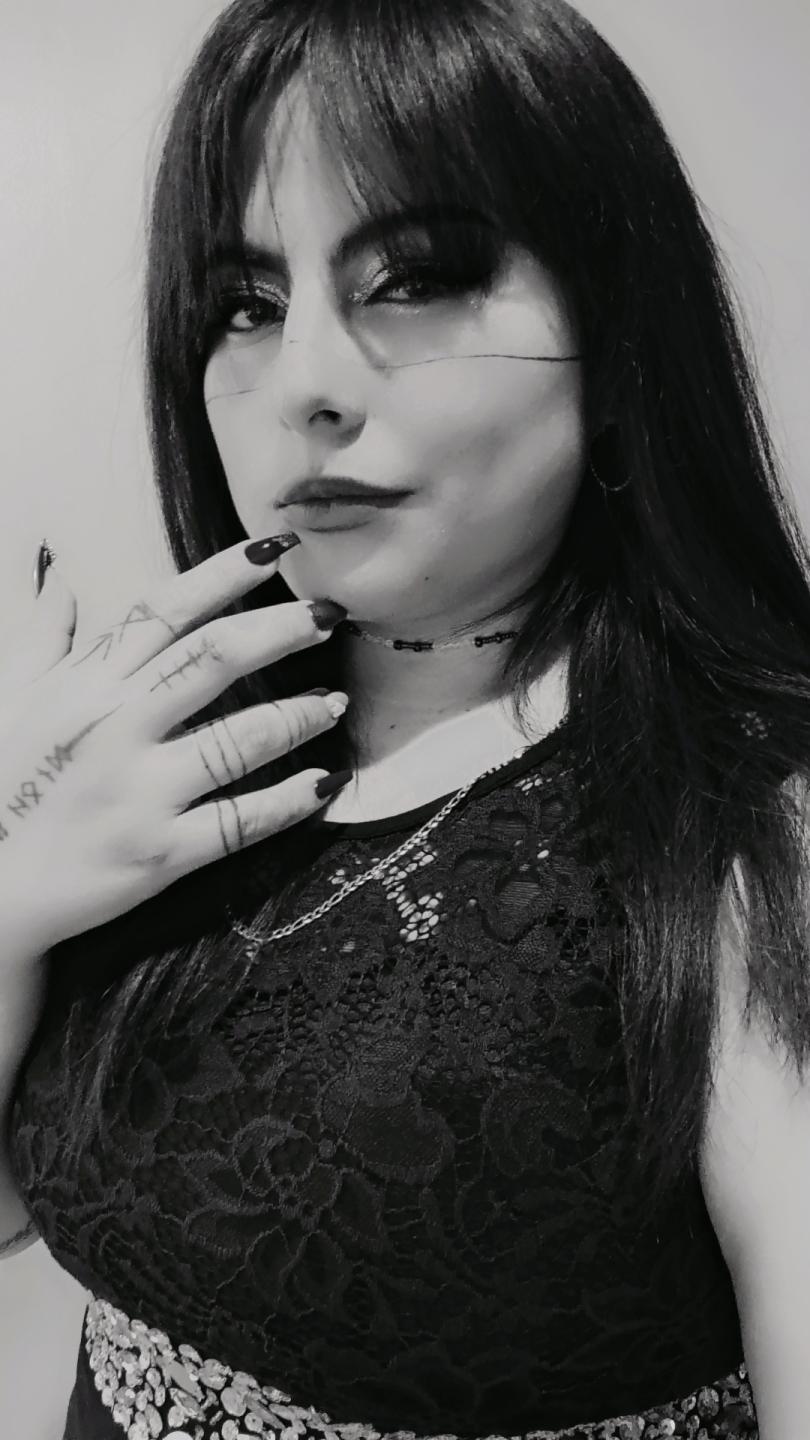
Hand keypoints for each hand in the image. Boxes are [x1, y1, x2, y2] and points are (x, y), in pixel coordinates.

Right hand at [0, 538, 347, 956]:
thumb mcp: (8, 694)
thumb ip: (43, 632)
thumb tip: (59, 572)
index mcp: (85, 684)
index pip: (165, 611)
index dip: (224, 574)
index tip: (276, 550)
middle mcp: (116, 728)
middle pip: (215, 659)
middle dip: (282, 630)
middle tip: (330, 614)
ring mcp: (140, 792)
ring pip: (239, 739)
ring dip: (298, 715)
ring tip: (335, 703)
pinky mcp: (158, 853)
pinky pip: (239, 822)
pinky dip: (289, 802)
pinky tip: (325, 783)